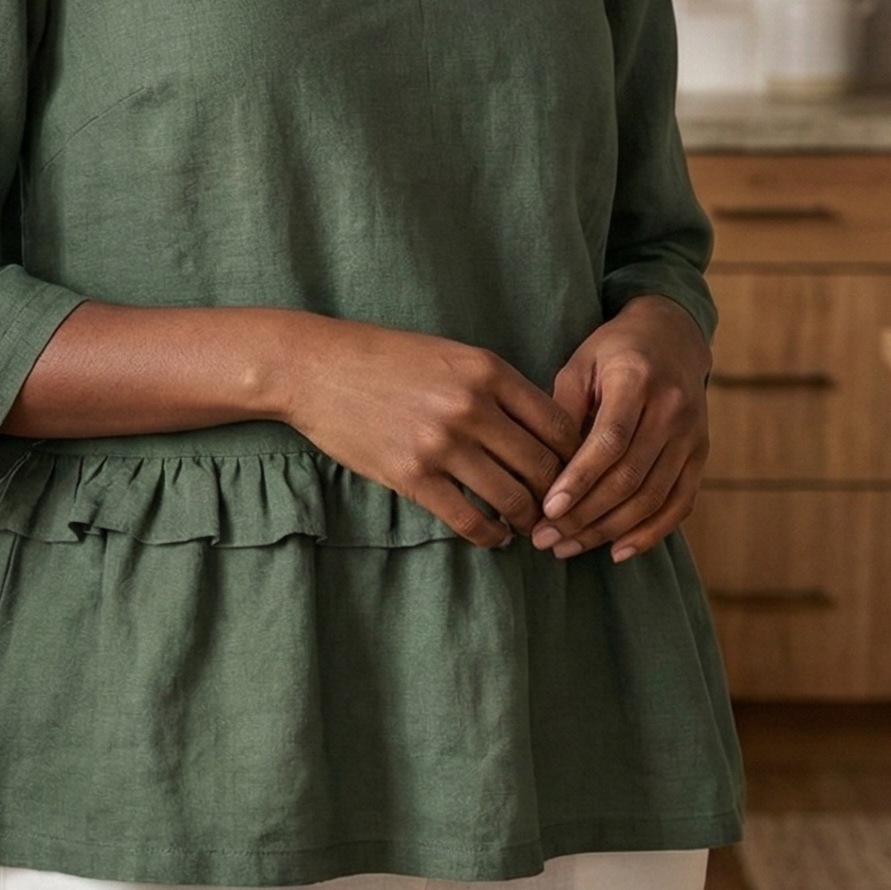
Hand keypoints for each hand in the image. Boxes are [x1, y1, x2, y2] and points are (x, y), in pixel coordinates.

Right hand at [281, 317, 579, 546]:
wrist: (315, 367)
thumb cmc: (384, 357)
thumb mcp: (450, 353)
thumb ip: (495, 385)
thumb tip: (542, 428)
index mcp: (487, 370)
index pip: (558, 423)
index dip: (575, 455)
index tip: (571, 470)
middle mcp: (471, 406)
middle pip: (543, 465)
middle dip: (557, 493)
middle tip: (556, 507)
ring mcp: (442, 444)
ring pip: (512, 498)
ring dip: (527, 520)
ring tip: (527, 525)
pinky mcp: (412, 476)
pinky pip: (469, 520)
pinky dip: (491, 536)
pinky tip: (495, 536)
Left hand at [534, 296, 710, 563]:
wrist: (672, 338)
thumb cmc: (612, 352)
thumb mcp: (579, 364)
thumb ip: (562, 410)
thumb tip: (541, 466)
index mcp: (637, 380)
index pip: (610, 441)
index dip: (580, 479)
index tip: (548, 509)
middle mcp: (672, 410)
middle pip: (630, 477)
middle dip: (585, 515)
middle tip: (546, 538)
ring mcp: (692, 435)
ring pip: (652, 497)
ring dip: (609, 530)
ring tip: (568, 547)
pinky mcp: (700, 455)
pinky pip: (680, 504)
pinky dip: (651, 533)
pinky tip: (617, 551)